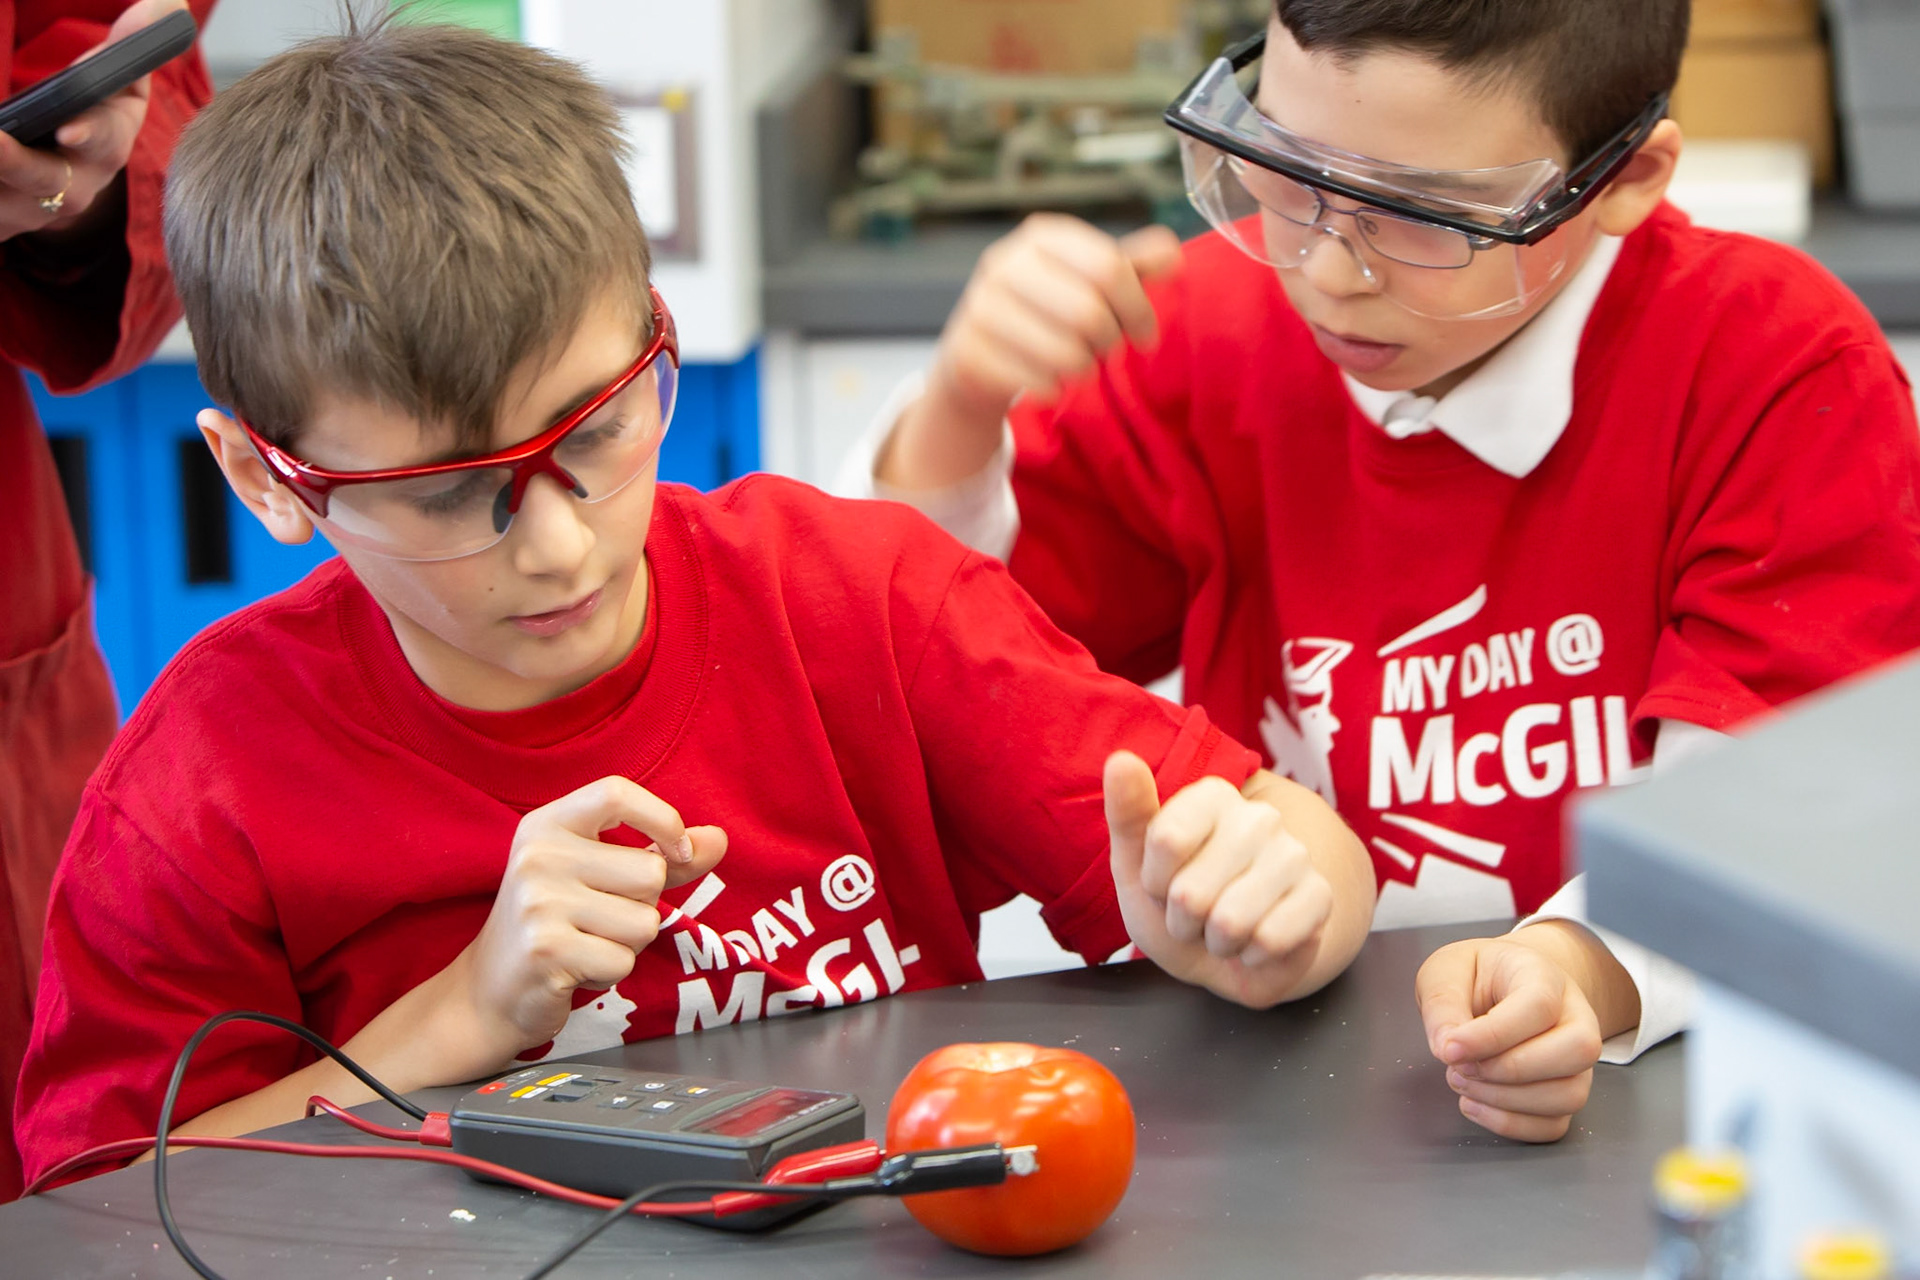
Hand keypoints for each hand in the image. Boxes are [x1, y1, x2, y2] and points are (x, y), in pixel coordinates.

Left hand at [0, 0, 185, 242]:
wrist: (71, 176)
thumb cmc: (94, 117)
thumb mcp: (117, 85)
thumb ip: (132, 46)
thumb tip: (170, 3)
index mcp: (108, 148)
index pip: (103, 141)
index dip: (87, 134)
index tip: (68, 127)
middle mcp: (76, 187)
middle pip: (41, 178)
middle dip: (14, 162)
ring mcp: (35, 210)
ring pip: (5, 204)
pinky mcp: (3, 221)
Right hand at [448, 777, 726, 1074]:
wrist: (488, 992)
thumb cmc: (555, 924)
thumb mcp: (599, 876)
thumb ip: (661, 856)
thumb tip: (719, 839)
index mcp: (548, 825)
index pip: (616, 792)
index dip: (662, 819)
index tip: (678, 852)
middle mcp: (538, 856)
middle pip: (649, 873)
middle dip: (643, 906)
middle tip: (599, 920)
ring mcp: (539, 903)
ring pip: (644, 923)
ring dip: (629, 944)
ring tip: (587, 943)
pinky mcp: (546, 951)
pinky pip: (623, 961)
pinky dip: (611, 973)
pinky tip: (576, 969)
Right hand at [882, 214, 1182, 489]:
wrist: (976, 353)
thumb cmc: (1045, 311)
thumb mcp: (1088, 280)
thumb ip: (1132, 266)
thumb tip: (1173, 254)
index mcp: (1042, 236)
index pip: (1109, 267)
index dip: (1138, 307)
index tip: (1146, 334)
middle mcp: (1004, 264)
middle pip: (1089, 312)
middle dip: (1110, 341)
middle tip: (1107, 350)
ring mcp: (980, 308)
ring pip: (1065, 352)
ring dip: (1084, 368)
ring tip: (1076, 363)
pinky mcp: (969, 353)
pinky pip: (1036, 382)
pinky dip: (1054, 389)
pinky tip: (1049, 381)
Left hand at [1104, 752, 1334, 1008]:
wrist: (1229, 955)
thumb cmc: (1177, 903)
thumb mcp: (1135, 865)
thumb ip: (1126, 813)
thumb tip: (1121, 758)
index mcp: (1213, 796)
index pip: (1165, 840)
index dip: (1154, 881)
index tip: (1163, 882)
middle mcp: (1260, 817)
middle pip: (1190, 892)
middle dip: (1183, 920)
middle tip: (1195, 913)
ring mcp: (1295, 855)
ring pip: (1230, 921)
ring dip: (1215, 941)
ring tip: (1221, 929)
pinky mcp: (1320, 897)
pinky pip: (1268, 941)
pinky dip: (1250, 956)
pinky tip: (1254, 942)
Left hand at [1415, 930, 1610, 1141]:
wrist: (1498, 986)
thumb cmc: (1474, 977)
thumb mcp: (1445, 972)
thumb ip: (1443, 1004)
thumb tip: (1447, 1049)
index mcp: (1543, 974)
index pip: (1538, 1005)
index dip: (1493, 1035)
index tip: (1450, 1049)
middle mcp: (1575, 1016)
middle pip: (1578, 1050)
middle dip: (1510, 1069)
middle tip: (1460, 1065)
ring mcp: (1577, 1060)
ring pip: (1569, 1095)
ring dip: (1506, 1100)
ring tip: (1461, 1081)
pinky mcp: (1566, 1092)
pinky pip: (1555, 1124)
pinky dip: (1511, 1123)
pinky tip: (1475, 1103)